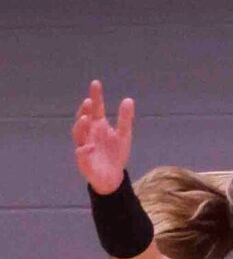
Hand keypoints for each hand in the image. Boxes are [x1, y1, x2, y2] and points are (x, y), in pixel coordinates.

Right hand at [72, 82, 135, 197]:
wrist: (113, 176)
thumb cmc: (115, 153)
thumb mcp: (124, 135)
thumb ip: (125, 119)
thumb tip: (129, 100)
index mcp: (98, 126)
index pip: (95, 109)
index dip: (95, 96)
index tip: (96, 83)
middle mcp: (88, 133)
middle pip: (84, 119)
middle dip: (85, 110)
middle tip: (90, 101)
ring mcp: (84, 146)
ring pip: (78, 134)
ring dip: (81, 126)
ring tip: (87, 118)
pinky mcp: (83, 160)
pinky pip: (81, 154)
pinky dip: (84, 150)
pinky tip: (91, 146)